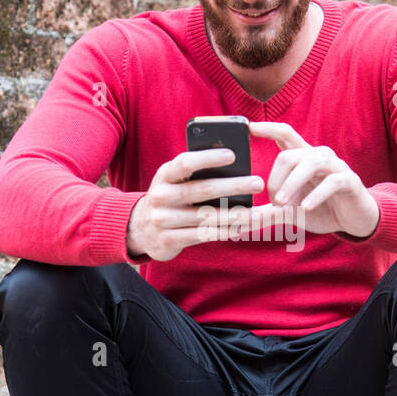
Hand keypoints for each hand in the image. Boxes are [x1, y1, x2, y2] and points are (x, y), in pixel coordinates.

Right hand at [126, 147, 264, 261]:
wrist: (139, 228)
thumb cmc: (169, 197)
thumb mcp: (174, 180)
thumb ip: (195, 172)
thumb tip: (232, 160)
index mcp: (164, 175)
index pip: (185, 163)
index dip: (208, 158)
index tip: (232, 155)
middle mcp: (160, 196)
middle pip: (202, 189)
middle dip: (233, 185)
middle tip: (258, 183)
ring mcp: (163, 220)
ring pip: (205, 216)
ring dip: (234, 213)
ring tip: (256, 211)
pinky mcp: (168, 240)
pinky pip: (201, 235)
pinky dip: (223, 231)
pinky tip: (240, 228)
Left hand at [247, 121, 379, 238]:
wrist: (354, 220)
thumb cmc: (321, 210)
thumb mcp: (291, 211)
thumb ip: (269, 212)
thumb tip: (240, 219)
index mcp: (303, 158)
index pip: (285, 134)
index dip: (268, 128)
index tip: (249, 127)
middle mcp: (319, 156)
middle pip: (290, 154)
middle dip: (275, 178)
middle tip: (272, 201)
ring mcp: (336, 167)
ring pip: (310, 162)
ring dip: (292, 183)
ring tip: (281, 203)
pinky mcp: (350, 181)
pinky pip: (332, 181)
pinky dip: (316, 194)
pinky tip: (305, 208)